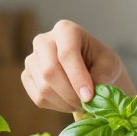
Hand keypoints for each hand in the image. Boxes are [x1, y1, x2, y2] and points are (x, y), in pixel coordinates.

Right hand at [21, 19, 135, 112]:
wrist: (89, 69)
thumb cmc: (100, 62)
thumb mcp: (109, 64)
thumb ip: (102, 76)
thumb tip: (89, 94)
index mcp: (65, 30)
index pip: (66, 53)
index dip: (77, 77)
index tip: (89, 96)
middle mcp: (43, 41)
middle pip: (49, 71)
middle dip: (70, 93)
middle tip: (86, 103)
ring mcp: (31, 59)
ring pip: (44, 87)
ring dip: (65, 102)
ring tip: (81, 102)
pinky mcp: (27, 76)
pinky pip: (39, 98)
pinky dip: (57, 106)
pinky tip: (69, 102)